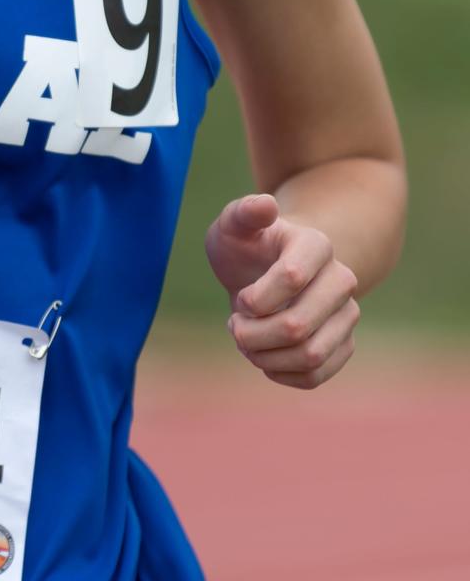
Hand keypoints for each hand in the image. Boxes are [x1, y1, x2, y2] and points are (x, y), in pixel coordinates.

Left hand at [206, 194, 360, 389]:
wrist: (266, 270)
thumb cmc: (247, 246)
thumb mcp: (234, 225)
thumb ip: (244, 212)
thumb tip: (266, 205)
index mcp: (316, 245)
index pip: (292, 278)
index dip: (255, 298)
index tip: (240, 298)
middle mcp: (341, 280)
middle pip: (298, 326)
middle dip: (254, 334)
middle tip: (236, 325)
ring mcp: (347, 314)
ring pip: (310, 355)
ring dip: (265, 357)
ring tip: (247, 341)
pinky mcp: (343, 345)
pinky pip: (316, 375)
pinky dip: (281, 373)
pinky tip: (264, 357)